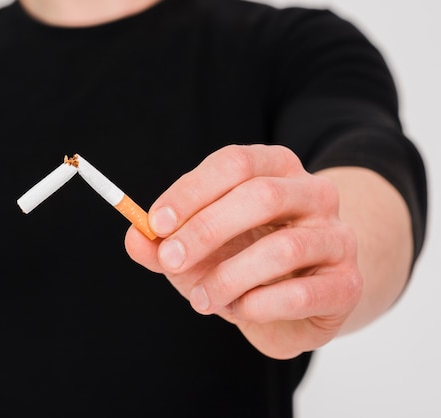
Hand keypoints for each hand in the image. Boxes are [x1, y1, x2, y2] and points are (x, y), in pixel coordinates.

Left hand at [125, 144, 362, 358]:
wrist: (300, 299)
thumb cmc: (243, 262)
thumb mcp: (197, 249)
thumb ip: (163, 243)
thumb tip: (135, 237)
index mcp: (276, 169)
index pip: (235, 163)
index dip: (191, 191)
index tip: (156, 223)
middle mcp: (314, 194)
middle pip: (261, 196)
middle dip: (205, 230)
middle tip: (169, 260)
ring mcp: (337, 238)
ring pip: (283, 249)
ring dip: (228, 278)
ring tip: (201, 299)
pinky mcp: (347, 284)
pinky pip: (302, 293)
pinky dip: (258, 306)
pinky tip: (241, 310)